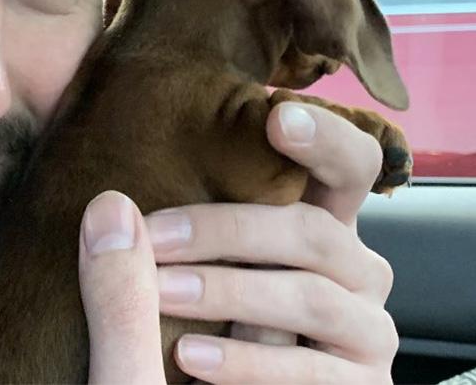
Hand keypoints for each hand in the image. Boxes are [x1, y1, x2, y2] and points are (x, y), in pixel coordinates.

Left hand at [78, 102, 396, 383]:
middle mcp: (356, 275)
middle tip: (154, 237)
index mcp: (320, 231)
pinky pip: (311, 371)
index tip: (275, 117)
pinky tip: (189, 357)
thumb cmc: (196, 345)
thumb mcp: (178, 289)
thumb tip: (108, 206)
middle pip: (316, 230)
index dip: (325, 137)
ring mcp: (368, 333)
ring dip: (228, 291)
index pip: (350, 166)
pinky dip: (246, 364)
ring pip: (310, 297)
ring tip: (159, 293)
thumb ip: (160, 249)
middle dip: (230, 230)